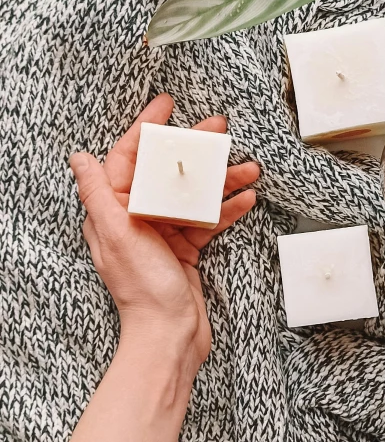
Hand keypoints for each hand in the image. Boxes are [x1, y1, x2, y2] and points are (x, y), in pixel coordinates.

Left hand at [70, 94, 258, 376]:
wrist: (171, 335)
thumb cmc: (144, 289)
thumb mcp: (119, 235)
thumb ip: (99, 194)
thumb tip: (79, 157)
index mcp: (116, 211)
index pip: (130, 158)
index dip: (147, 128)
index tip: (167, 105)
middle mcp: (139, 217)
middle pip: (169, 172)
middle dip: (196, 150)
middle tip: (220, 130)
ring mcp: (164, 232)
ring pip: (194, 194)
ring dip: (221, 180)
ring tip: (248, 168)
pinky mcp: (187, 246)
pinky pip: (208, 219)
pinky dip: (227, 209)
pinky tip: (247, 199)